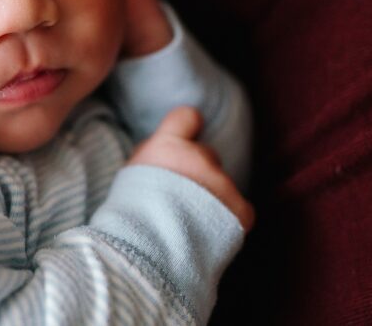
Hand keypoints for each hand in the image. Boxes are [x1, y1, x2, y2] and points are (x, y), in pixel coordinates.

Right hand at [129, 107, 254, 228]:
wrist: (145, 254)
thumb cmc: (130, 218)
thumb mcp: (130, 176)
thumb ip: (155, 158)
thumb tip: (168, 153)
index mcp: (166, 145)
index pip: (187, 117)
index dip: (188, 128)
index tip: (186, 142)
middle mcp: (198, 157)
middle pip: (206, 156)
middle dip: (198, 174)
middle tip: (179, 201)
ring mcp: (222, 183)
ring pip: (222, 185)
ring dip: (211, 200)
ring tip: (188, 225)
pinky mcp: (240, 209)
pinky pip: (241, 210)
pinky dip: (229, 221)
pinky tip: (208, 235)